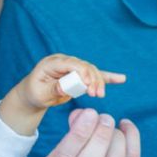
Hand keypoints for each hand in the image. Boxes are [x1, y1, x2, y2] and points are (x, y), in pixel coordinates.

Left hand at [0, 54, 125, 134]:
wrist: (34, 94)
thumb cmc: (34, 93)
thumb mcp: (40, 94)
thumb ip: (52, 89)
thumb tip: (64, 87)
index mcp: (52, 62)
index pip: (71, 63)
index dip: (82, 72)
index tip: (88, 85)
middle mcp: (64, 61)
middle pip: (84, 66)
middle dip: (92, 79)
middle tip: (96, 95)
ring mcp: (73, 67)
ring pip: (92, 71)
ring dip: (98, 82)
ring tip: (100, 95)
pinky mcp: (80, 75)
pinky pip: (95, 75)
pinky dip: (108, 77)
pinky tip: (122, 78)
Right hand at [37, 108, 140, 156]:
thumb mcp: (61, 147)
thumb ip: (71, 129)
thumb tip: (82, 114)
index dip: (78, 134)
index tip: (89, 113)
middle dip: (100, 137)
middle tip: (105, 118)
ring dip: (116, 138)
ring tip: (110, 122)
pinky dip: (132, 139)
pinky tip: (125, 126)